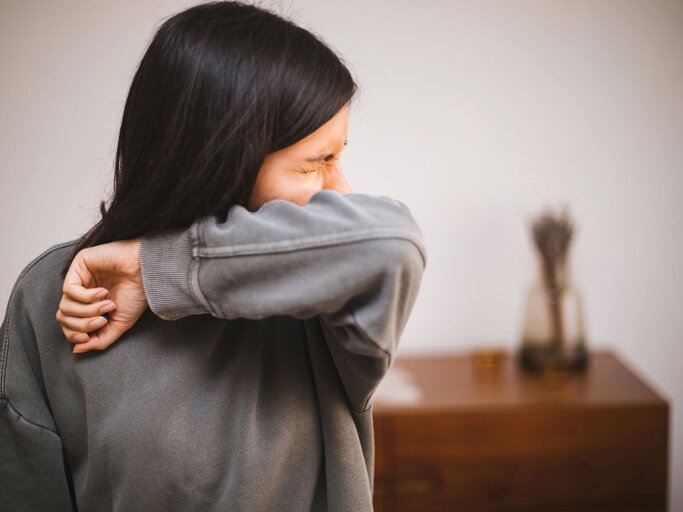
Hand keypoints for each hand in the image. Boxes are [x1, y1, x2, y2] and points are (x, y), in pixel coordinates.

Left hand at [56, 238, 147, 352]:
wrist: (147, 272)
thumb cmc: (137, 294)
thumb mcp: (120, 324)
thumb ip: (99, 339)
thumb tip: (77, 350)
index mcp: (91, 305)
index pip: (69, 325)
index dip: (74, 335)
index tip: (88, 337)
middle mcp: (83, 292)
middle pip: (63, 317)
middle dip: (82, 324)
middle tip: (102, 320)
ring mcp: (80, 278)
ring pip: (65, 305)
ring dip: (87, 311)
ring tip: (108, 305)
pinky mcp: (79, 265)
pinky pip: (69, 289)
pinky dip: (85, 297)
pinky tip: (103, 292)